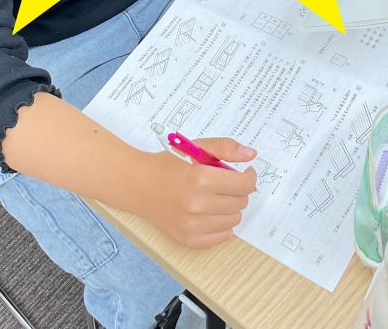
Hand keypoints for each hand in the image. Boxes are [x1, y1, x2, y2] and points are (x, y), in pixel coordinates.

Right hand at [138, 137, 257, 247]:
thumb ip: (224, 148)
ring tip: (216, 197)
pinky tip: (211, 212)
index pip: (243, 185)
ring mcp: (192, 225)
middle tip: (226, 183)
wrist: (137, 185)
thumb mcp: (194, 148)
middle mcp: (197, 205)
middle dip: (239, 191)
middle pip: (241, 202)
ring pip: (234, 219)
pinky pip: (224, 236)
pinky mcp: (189, 239)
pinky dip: (222, 224)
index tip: (246, 173)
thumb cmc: (167, 165)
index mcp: (199, 179)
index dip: (249, 177)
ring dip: (231, 207)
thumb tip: (250, 155)